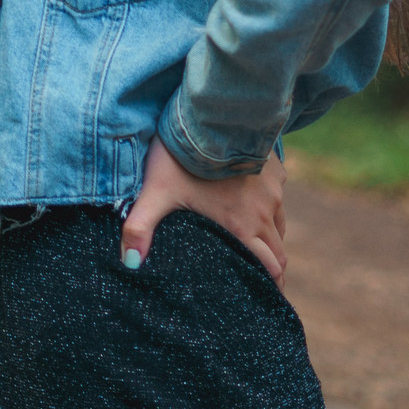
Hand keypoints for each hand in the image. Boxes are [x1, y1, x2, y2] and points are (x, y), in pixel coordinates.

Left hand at [120, 134, 287, 288]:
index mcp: (242, 225)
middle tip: (262, 281)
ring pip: (280, 222)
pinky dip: (270, 204)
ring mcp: (273, 187)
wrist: (212, 111)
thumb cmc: (182, 154)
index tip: (267, 297)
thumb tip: (128, 263)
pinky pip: (278, 193)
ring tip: (256, 244)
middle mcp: (265, 210)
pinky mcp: (274, 165)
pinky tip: (255, 201)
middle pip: (279, 250)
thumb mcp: (156, 192)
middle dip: (272, 267)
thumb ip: (140, 227)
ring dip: (271, 236)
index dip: (272, 285)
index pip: (271, 267)